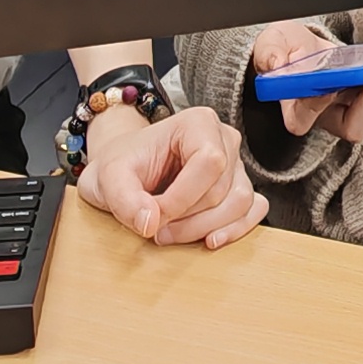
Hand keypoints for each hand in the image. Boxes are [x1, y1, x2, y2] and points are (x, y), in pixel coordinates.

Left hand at [78, 106, 263, 249]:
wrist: (125, 170)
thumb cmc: (122, 166)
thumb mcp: (108, 178)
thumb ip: (124, 199)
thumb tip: (150, 223)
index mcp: (198, 123)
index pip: (208, 163)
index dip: (181, 199)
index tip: (151, 217)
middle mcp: (223, 139)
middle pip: (222, 189)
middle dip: (188, 220)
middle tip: (156, 230)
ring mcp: (235, 164)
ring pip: (239, 203)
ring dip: (205, 228)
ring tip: (172, 235)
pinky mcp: (239, 186)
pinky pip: (254, 209)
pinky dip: (235, 229)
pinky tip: (210, 240)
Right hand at [246, 23, 362, 148]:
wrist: (298, 48)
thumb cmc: (283, 51)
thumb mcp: (271, 45)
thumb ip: (270, 54)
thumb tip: (276, 64)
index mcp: (297, 109)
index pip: (306, 116)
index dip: (317, 104)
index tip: (329, 84)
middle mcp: (329, 115)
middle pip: (357, 120)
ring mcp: (354, 105)